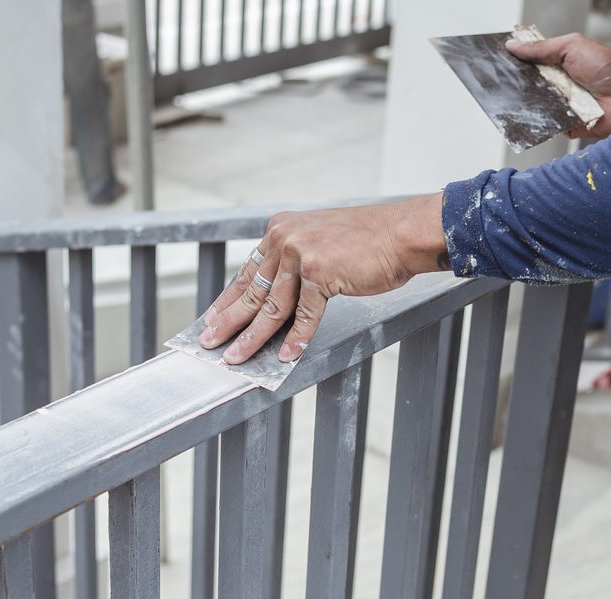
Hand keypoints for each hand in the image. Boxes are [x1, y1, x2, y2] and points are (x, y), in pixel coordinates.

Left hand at [200, 193, 447, 364]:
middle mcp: (285, 238)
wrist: (401, 234)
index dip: (229, 299)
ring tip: (238, 357)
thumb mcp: (320, 241)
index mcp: (281, 229)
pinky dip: (296, 339)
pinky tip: (286, 356)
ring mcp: (302, 255)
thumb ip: (295, 263)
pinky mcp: (321, 273)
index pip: (249, 271)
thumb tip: (275, 298)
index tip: (213, 318)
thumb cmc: (368, 241)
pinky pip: (304, 315)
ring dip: (253, 337)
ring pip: (272, 307)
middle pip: (252, 291)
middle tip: (210, 343)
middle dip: (228, 322)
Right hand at [506, 33, 610, 138]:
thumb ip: (542, 48)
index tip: (493, 61)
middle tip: (497, 83)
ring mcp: (559, 105)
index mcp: (555, 64)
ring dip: (525, 104)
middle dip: (513, 85)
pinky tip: (531, 118)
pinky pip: (546, 125)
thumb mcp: (572, 48)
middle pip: (526, 86)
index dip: (512, 63)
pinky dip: (540, 123)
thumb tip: (512, 45)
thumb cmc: (608, 67)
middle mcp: (555, 85)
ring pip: (533, 107)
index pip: (527, 63)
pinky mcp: (564, 124)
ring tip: (510, 100)